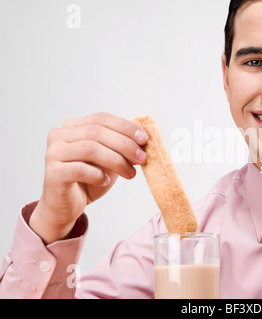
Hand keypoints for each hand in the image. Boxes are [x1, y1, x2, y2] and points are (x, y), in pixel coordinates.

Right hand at [30, 112, 147, 243]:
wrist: (66, 206)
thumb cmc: (88, 180)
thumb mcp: (109, 160)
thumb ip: (121, 147)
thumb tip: (144, 140)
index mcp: (73, 126)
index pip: (103, 119)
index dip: (126, 127)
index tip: (144, 139)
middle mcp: (60, 135)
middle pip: (98, 132)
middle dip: (125, 145)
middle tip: (142, 158)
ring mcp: (53, 153)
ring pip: (91, 149)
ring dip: (117, 161)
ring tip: (131, 174)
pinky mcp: (52, 173)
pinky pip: (80, 169)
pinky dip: (98, 175)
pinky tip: (107, 181)